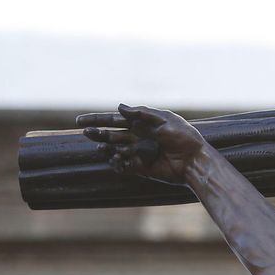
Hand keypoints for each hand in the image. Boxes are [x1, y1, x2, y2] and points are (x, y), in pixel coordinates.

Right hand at [79, 104, 208, 185]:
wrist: (194, 160)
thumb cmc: (184, 137)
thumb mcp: (165, 120)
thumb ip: (143, 114)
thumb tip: (119, 107)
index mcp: (142, 123)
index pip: (115, 119)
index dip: (97, 119)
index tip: (79, 120)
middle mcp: (138, 137)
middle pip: (111, 134)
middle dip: (97, 133)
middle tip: (85, 133)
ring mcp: (138, 153)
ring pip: (114, 150)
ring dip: (105, 148)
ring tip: (100, 146)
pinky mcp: (141, 168)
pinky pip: (123, 166)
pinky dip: (116, 163)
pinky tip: (114, 159)